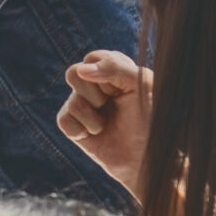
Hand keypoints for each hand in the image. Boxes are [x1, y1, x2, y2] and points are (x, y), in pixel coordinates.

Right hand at [56, 49, 152, 197]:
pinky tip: (96, 134)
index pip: (93, 58)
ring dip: (94, 118)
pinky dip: (82, 130)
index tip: (124, 89)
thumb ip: (115, 68)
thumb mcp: (142, 85)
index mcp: (113, 69)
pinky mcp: (72, 125)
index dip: (106, 74)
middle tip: (113, 105)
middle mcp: (94, 85)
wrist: (146, 157)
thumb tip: (81, 69)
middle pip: (74, 74)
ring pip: (72, 101)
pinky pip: (64, 120)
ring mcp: (81, 104)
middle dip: (96, 94)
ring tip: (108, 125)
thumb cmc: (150, 119)